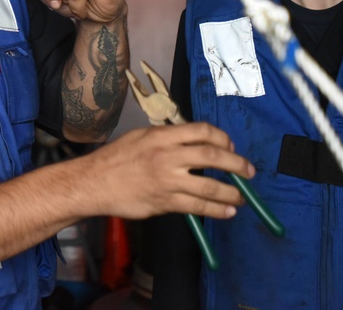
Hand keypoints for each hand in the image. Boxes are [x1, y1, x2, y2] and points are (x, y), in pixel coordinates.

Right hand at [74, 123, 253, 219]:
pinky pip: (198, 207)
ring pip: (210, 186)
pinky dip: (217, 210)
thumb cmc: (116, 158)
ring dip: (232, 193)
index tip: (230, 147)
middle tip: (248, 172)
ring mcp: (167, 180)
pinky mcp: (165, 202)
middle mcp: (167, 155)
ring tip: (242, 198)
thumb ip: (167, 138)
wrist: (94, 183)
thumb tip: (194, 143)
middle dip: (237, 164)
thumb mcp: (141, 137)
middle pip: (212, 156)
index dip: (223, 138)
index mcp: (162, 135)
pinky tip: (227, 212)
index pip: (202, 131)